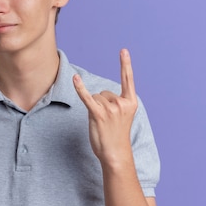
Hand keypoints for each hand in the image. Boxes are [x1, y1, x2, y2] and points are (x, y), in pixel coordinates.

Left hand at [73, 49, 137, 165]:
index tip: (123, 50)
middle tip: (107, 122)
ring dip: (94, 109)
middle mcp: (122, 103)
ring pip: (95, 97)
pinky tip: (75, 78)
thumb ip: (114, 103)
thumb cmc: (116, 136)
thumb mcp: (122, 117)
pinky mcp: (98, 114)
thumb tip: (98, 95)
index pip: (128, 80)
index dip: (125, 64)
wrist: (115, 154)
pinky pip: (87, 98)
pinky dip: (80, 88)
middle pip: (104, 92)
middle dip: (101, 104)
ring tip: (101, 123)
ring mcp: (111, 109)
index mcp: (131, 103)